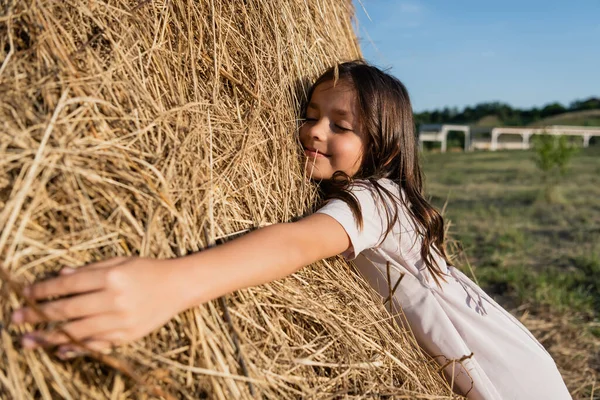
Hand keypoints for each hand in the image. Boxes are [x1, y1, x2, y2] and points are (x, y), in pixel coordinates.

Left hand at [11, 257, 184, 356]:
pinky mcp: (128, 335)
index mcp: (111, 277)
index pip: (68, 285)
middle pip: (67, 309)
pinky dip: (76, 348)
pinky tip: (59, 350)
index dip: (43, 290)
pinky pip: (96, 344)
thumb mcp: (120, 262)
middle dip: (38, 314)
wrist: (179, 286)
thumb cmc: (147, 269)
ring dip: (48, 336)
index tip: (25, 294)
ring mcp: (121, 319)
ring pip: (76, 331)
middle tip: (15, 319)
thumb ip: (90, 269)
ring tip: (27, 340)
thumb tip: (60, 276)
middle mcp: (114, 299)